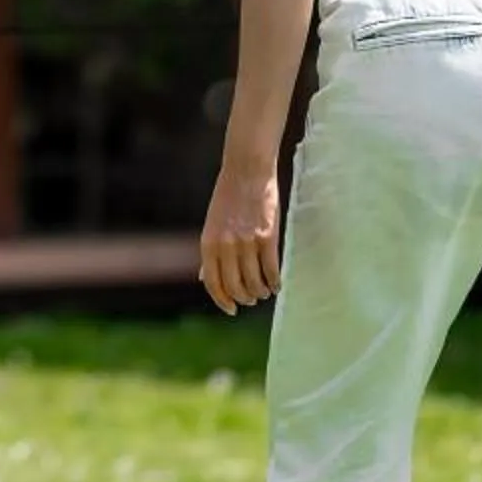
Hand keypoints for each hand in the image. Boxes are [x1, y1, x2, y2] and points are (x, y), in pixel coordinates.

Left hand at [200, 156, 282, 313]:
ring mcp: (247, 242)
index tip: (232, 310)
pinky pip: (271, 269)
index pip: (213, 283)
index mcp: (208, 243)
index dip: (222, 301)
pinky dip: (275, 282)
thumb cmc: (228, 198)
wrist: (247, 171)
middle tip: (251, 299)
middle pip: (235, 286)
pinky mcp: (267, 236)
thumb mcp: (212, 225)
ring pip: (254, 281)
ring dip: (260, 292)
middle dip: (244, 298)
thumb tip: (205, 279)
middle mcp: (225, 245)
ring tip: (264, 292)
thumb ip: (210, 253)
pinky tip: (277, 284)